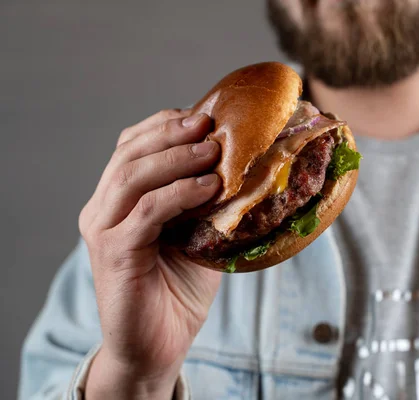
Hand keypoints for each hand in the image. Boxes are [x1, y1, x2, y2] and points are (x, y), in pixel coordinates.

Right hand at [78, 109, 222, 398]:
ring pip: (133, 176)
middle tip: (208, 124)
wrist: (159, 343)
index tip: (203, 115)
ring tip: (213, 151)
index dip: (164, 125)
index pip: (132, 146)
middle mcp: (102, 209)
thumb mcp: (196, 232)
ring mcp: (103, 230)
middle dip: (170, 133)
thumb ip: (205, 199)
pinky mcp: (114, 253)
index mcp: (118, 199)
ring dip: (176, 158)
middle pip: (129, 153)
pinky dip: (179, 193)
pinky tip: (209, 187)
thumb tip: (242, 163)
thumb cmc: (179, 287)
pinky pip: (147, 211)